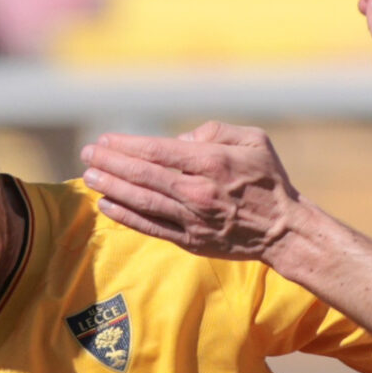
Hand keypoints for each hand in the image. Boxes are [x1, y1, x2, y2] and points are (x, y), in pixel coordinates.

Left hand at [81, 120, 300, 259]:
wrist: (284, 230)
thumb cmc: (269, 180)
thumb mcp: (253, 139)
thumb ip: (214, 131)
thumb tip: (178, 141)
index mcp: (211, 163)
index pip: (157, 151)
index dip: (126, 145)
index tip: (105, 140)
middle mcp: (197, 192)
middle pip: (142, 175)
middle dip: (110, 163)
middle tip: (87, 154)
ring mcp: (192, 220)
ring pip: (142, 202)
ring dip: (111, 188)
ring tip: (89, 177)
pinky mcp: (190, 241)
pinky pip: (151, 227)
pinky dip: (126, 217)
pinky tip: (107, 206)